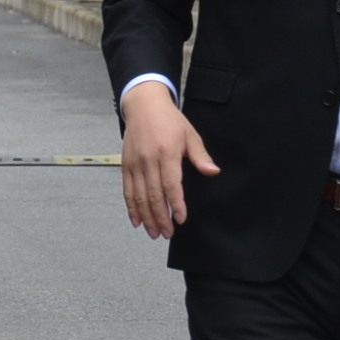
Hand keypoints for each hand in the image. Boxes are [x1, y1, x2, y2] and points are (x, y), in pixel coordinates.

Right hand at [119, 82, 218, 240]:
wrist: (144, 105)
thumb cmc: (170, 120)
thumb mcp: (190, 134)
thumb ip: (200, 156)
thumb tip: (213, 172)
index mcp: (167, 153)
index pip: (171, 184)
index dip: (175, 204)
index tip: (180, 219)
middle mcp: (149, 160)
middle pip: (154, 195)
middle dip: (160, 217)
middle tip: (167, 234)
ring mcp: (135, 163)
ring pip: (139, 196)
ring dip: (146, 217)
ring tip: (154, 233)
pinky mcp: (126, 165)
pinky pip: (127, 190)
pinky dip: (131, 207)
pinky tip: (136, 221)